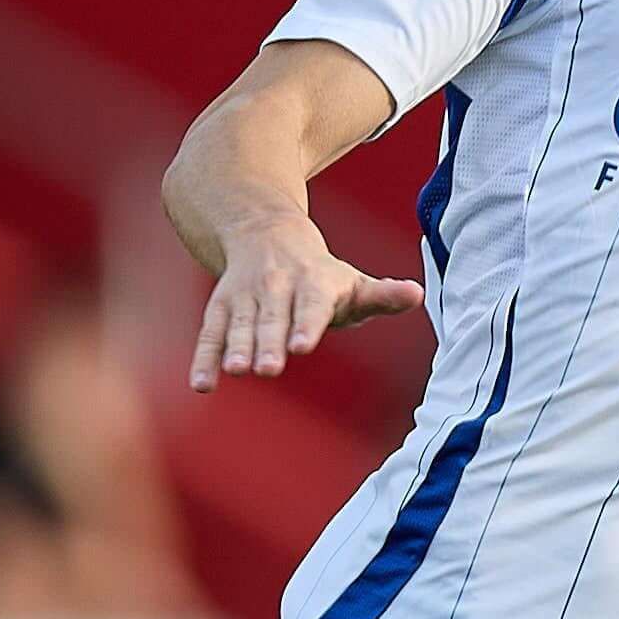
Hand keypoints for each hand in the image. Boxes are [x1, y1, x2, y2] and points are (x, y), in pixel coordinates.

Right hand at [188, 210, 423, 387]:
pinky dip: (203, 358)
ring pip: (238, 324)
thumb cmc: (322, 274)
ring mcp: (245, 296)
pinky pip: (210, 333)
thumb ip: (383, 296)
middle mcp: (276, 287)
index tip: (302, 346)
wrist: (266, 233)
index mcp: (313, 281)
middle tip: (268, 368)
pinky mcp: (221, 307)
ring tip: (235, 371)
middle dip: (269, 342)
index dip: (307, 324)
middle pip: (272, 317)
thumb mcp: (354, 282)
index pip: (312, 305)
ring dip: (235, 347)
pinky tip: (201, 385)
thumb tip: (417, 295)